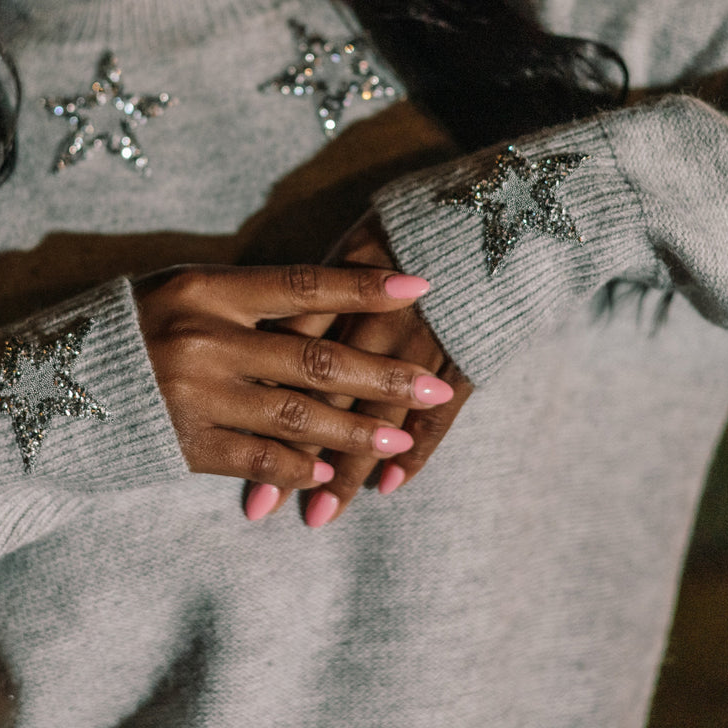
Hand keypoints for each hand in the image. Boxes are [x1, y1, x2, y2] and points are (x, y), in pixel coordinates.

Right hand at [134, 264, 453, 489]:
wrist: (46, 385)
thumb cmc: (130, 327)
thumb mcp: (181, 292)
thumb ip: (246, 300)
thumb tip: (328, 306)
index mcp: (206, 289)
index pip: (302, 283)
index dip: (364, 287)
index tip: (420, 287)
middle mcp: (204, 338)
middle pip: (314, 359)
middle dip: (382, 376)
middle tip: (433, 386)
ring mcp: (194, 395)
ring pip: (297, 416)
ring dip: (354, 431)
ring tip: (399, 439)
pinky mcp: (182, 443)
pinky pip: (258, 458)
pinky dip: (299, 467)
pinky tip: (329, 472)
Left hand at [248, 215, 471, 525]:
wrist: (499, 212)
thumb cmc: (413, 227)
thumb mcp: (355, 245)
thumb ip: (314, 294)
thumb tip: (266, 338)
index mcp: (343, 285)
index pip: (291, 353)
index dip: (259, 401)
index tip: (227, 442)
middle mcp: (378, 319)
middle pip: (327, 398)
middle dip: (291, 456)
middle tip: (259, 509)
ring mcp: (424, 343)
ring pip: (378, 417)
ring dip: (346, 470)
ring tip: (319, 515)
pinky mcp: (465, 358)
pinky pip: (439, 416)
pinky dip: (415, 452)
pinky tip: (389, 486)